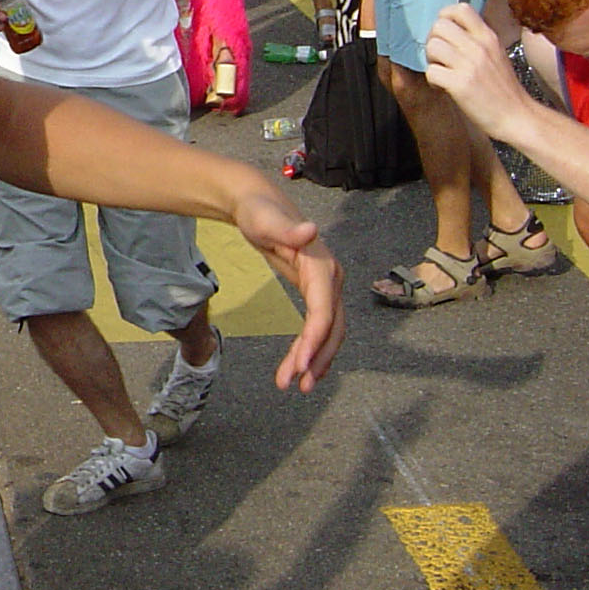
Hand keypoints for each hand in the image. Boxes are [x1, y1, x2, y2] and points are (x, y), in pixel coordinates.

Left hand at [226, 183, 345, 390]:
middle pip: (330, 327)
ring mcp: (326, 286)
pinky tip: (300, 366)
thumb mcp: (265, 219)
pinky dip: (312, 348)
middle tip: (296, 386)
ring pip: (328, 331)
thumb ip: (286, 229)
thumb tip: (310, 230)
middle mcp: (330, 278)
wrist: (258, 203)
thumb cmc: (259, 211)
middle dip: (316, 358)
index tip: (300, 365)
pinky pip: (320, 326)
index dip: (314, 340)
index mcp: (321, 266)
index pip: (323, 311)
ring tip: (295, 385)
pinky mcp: (316, 292)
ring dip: (316, 360)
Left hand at [423, 2, 532, 143]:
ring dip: (431, 61)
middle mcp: (479, 47)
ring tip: (442, 72)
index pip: (460, 9)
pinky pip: (431, 72)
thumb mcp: (496, 54)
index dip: (445, 17)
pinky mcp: (460, 84)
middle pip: (439, 26)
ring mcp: (469, 65)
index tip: (445, 34)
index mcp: (488, 37)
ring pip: (432, 46)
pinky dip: (433, 81)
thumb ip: (477, 40)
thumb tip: (450, 29)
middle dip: (433, 41)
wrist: (517, 117)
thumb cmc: (503, 88)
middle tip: (440, 58)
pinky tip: (443, 87)